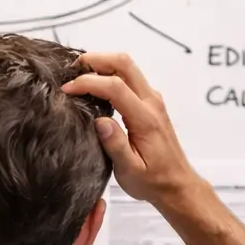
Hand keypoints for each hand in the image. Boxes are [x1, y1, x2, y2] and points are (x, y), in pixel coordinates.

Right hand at [62, 52, 197, 206]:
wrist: (177, 185)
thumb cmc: (154, 181)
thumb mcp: (130, 171)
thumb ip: (116, 146)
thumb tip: (100, 121)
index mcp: (145, 119)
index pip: (115, 87)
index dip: (88, 83)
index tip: (67, 89)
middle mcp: (151, 103)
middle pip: (124, 64)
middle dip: (96, 59)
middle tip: (71, 69)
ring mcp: (153, 101)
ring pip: (128, 67)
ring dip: (102, 64)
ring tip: (78, 75)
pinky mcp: (150, 103)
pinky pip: (130, 78)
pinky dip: (110, 73)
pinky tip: (95, 86)